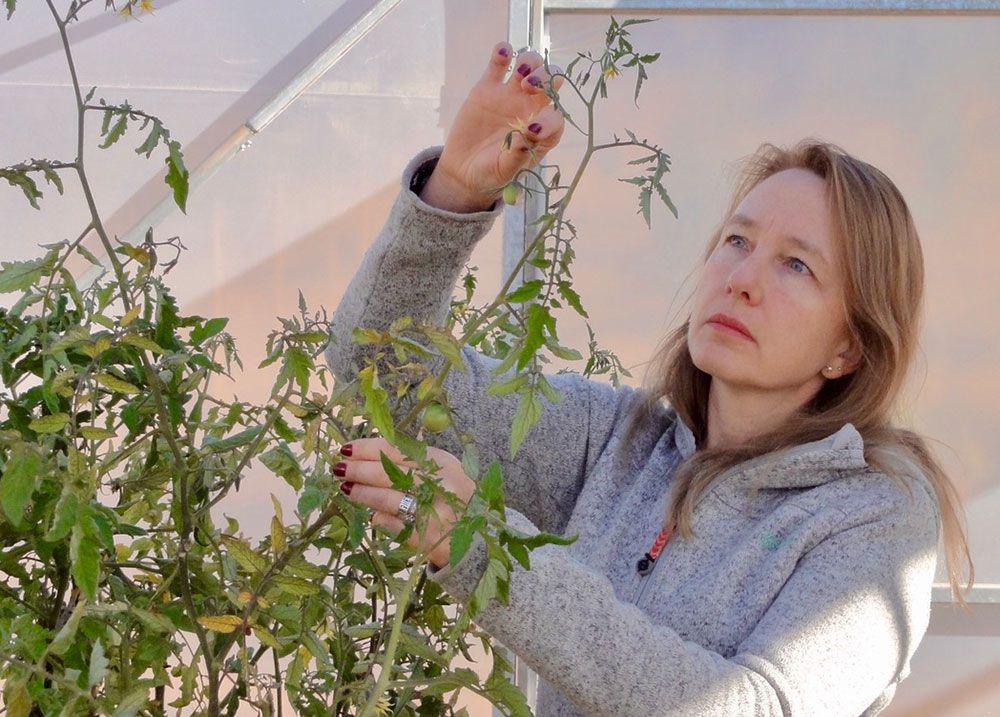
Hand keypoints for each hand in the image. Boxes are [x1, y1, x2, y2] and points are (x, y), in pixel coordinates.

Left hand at [333, 437, 474, 568]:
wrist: (482, 540)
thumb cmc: (457, 500)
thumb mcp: (443, 474)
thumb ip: (413, 465)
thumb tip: (369, 459)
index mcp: (443, 463)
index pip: (398, 450)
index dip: (368, 449)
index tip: (347, 448)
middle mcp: (441, 485)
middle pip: (390, 473)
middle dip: (359, 470)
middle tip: (339, 469)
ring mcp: (435, 512)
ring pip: (389, 499)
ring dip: (364, 494)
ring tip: (347, 489)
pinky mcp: (429, 538)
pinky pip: (396, 526)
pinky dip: (381, 520)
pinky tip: (373, 517)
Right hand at [423, 41, 566, 211]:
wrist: (463, 171)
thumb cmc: (491, 174)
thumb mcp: (505, 171)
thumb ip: (519, 154)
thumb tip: (530, 132)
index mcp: (543, 133)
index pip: (555, 118)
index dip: (548, 119)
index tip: (532, 129)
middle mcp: (531, 109)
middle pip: (550, 83)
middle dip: (545, 78)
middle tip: (529, 86)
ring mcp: (510, 95)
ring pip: (529, 67)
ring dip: (529, 63)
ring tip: (519, 72)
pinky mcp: (488, 88)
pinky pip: (499, 64)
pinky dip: (502, 53)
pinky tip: (502, 51)